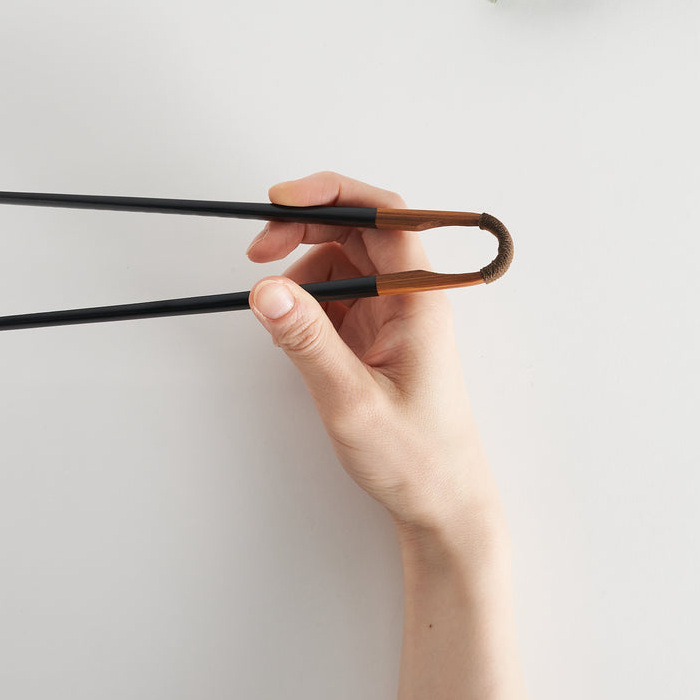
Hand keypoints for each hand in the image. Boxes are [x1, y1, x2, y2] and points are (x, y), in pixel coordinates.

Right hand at [247, 172, 504, 555]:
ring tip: (274, 308)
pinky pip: (336, 297)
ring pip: (341, 261)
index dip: (331, 195)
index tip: (281, 201)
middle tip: (258, 249)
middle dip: (303, 229)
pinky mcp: (376, 335)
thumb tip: (267, 289)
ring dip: (301, 270)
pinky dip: (306, 303)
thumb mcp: (351, 398)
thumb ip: (307, 340)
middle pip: (356, 230)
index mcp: (418, 299)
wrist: (441, 504)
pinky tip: (292, 333)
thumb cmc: (416, 456)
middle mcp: (409, 297)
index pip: (382, 215)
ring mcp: (392, 314)